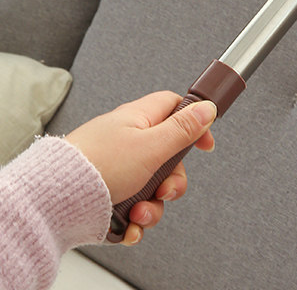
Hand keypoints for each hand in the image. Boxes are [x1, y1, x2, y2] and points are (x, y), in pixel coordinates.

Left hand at [66, 92, 216, 245]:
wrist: (53, 201)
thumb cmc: (99, 165)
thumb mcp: (152, 146)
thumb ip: (183, 129)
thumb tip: (207, 108)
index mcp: (138, 119)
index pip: (174, 107)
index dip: (193, 123)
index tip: (204, 145)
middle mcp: (127, 141)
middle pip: (168, 157)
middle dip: (172, 181)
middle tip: (165, 190)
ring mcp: (116, 169)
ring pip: (151, 187)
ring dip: (152, 206)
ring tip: (138, 213)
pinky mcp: (105, 195)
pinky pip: (131, 207)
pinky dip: (133, 221)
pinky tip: (127, 226)